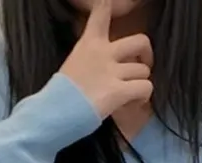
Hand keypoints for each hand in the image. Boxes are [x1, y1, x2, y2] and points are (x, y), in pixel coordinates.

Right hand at [61, 0, 153, 119]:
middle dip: (146, 54)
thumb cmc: (61, 94)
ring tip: (131, 94)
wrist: (54, 112)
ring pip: (143, 70)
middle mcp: (104, 53)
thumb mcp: (74, 65)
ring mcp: (112, 72)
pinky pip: (145, 87)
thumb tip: (104, 68)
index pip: (101, 13)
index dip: (106, 5)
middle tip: (143, 66)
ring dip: (140, 82)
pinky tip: (134, 102)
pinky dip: (143, 95)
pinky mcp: (118, 92)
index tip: (108, 0)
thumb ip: (91, 58)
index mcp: (90, 43)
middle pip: (140, 41)